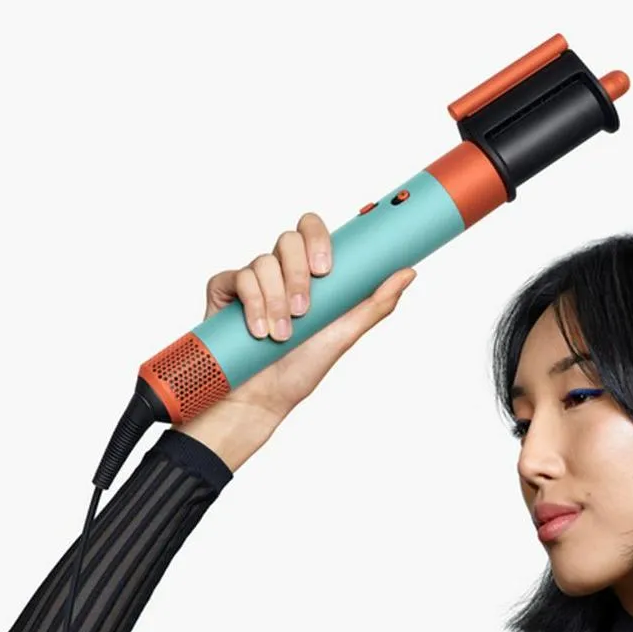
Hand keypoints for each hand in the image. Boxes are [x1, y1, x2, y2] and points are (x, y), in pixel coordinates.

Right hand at [202, 211, 416, 423]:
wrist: (261, 399)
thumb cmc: (300, 370)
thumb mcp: (344, 336)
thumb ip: (374, 304)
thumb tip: (408, 273)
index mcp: (309, 275)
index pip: (314, 233)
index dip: (319, 239)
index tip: (326, 268)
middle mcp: (280, 272)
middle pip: (288, 239)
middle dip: (297, 274)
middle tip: (305, 310)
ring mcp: (251, 279)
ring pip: (263, 262)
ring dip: (276, 300)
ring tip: (282, 335)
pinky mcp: (224, 290)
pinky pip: (238, 278)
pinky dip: (252, 304)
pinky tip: (258, 330)